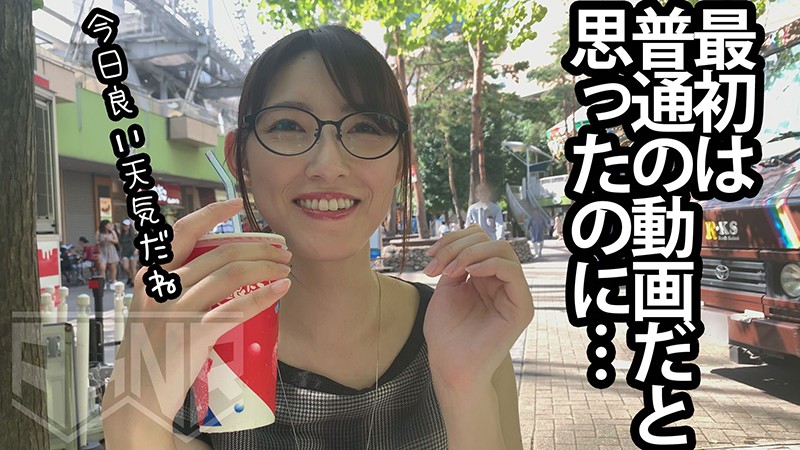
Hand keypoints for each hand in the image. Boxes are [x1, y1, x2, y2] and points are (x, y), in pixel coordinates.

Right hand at [105, 198, 292, 419]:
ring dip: (266, 268)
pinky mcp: (192, 335)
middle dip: (258, 248)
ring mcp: (176, 310)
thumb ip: (176, 288)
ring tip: (285, 269)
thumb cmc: (152, 353)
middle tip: (282, 251)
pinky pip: (235, 308)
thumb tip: (219, 270)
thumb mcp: (153, 309)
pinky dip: (263, 296)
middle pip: (220, 253)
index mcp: (151, 276)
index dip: (211, 214)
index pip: (182, 232)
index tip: (236, 204)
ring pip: (231, 275)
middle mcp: (161, 288)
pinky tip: (280, 290)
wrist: (137, 398)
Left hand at [422, 225, 532, 389]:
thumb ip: (456, 262)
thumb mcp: (447, 288)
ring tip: (450, 270)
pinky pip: (512, 271)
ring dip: (470, 253)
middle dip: (458, 246)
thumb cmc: (446, 333)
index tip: (430, 257)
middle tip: (437, 265)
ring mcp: (513, 293)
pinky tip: (470, 273)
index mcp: (485, 276)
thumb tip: (461, 242)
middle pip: (489, 240)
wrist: (449, 364)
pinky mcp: (521, 306)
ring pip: (502, 249)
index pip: (478, 239)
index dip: (453, 240)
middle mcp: (501, 282)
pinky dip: (490, 264)